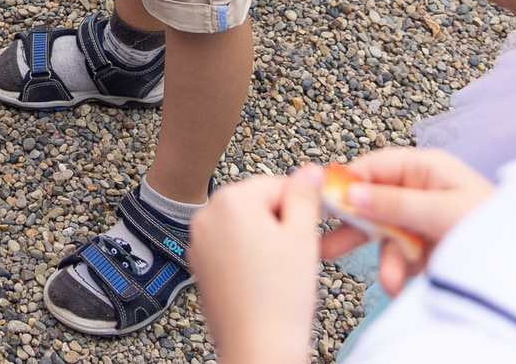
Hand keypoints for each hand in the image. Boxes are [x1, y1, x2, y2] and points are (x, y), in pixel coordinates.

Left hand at [193, 172, 322, 363]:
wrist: (258, 347)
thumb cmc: (280, 297)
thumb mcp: (303, 235)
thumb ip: (306, 195)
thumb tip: (310, 169)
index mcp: (230, 200)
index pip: (276, 184)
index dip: (302, 206)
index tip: (316, 225)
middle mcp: (206, 214)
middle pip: (257, 204)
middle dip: (283, 222)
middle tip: (302, 251)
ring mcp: (198, 241)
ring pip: (245, 227)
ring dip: (268, 239)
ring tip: (285, 269)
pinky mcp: (199, 265)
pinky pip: (231, 248)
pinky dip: (250, 257)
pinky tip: (266, 280)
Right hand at [316, 148, 492, 295]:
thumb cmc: (494, 224)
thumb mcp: (441, 210)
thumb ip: (394, 203)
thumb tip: (352, 193)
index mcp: (426, 168)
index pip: (375, 167)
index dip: (347, 182)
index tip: (321, 200)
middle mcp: (420, 190)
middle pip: (373, 201)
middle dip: (352, 225)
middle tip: (322, 242)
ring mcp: (422, 220)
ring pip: (385, 234)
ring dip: (384, 257)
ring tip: (389, 281)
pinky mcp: (428, 248)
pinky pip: (400, 256)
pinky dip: (398, 270)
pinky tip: (401, 284)